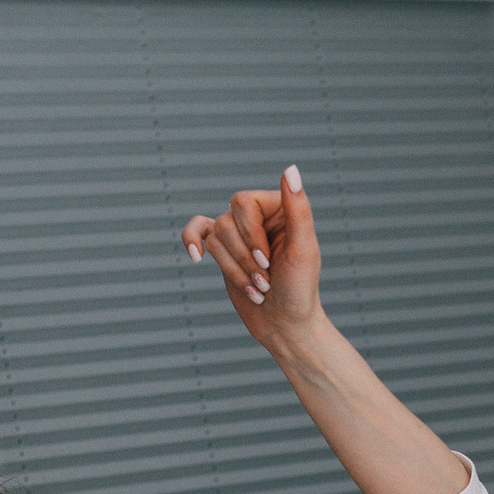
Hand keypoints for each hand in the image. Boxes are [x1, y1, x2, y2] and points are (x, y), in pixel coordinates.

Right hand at [183, 167, 321, 343]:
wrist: (285, 325)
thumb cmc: (300, 289)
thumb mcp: (303, 249)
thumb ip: (298, 208)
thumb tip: (291, 168)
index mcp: (279, 208)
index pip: (243, 202)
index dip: (250, 234)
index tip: (269, 261)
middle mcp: (258, 216)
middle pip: (226, 220)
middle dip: (243, 256)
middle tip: (265, 279)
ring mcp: (239, 233)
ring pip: (214, 237)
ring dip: (234, 269)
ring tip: (258, 288)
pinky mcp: (223, 251)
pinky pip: (197, 232)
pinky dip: (190, 240)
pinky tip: (194, 256)